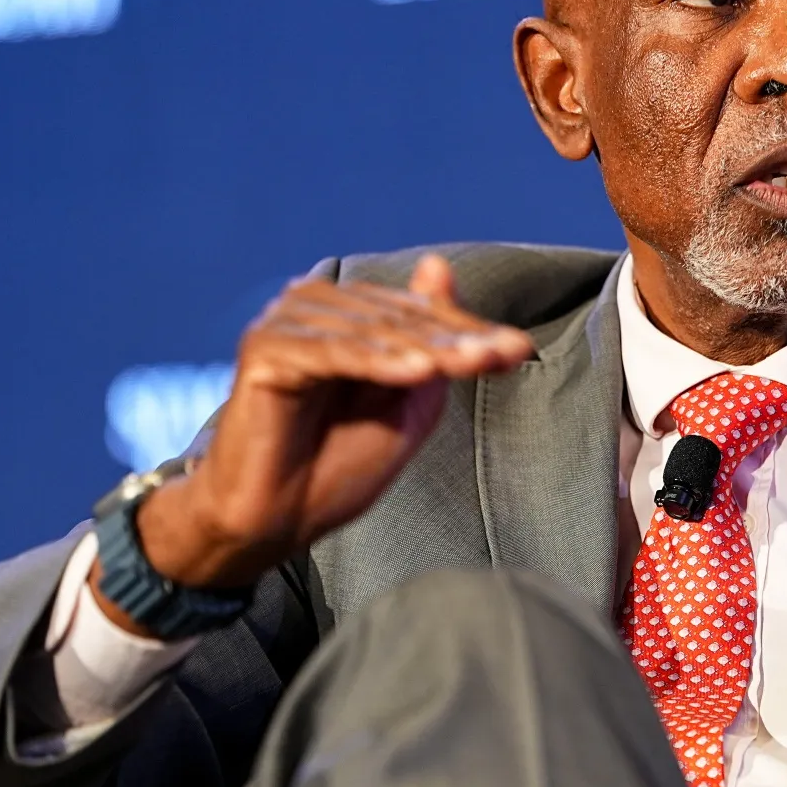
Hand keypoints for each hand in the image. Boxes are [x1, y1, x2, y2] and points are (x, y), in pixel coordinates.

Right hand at [102, 255, 532, 610]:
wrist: (274, 522)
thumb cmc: (338, 466)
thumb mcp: (407, 402)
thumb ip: (432, 343)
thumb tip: (439, 264)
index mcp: (350, 314)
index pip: (423, 316)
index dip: (473, 334)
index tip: (523, 350)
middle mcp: (315, 306)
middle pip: (403, 319)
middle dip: (459, 341)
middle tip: (507, 354)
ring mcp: (286, 323)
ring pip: (373, 332)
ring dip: (427, 349)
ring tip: (473, 363)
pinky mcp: (264, 349)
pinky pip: (333, 352)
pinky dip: (377, 361)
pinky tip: (417, 372)